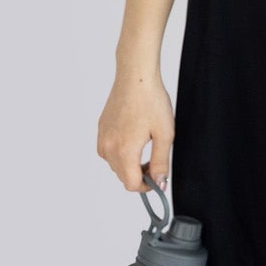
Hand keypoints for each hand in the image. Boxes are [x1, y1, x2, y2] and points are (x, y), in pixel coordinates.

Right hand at [97, 70, 174, 193]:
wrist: (136, 78)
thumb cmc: (151, 102)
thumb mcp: (165, 135)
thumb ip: (161, 163)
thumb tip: (159, 183)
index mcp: (124, 151)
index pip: (131, 184)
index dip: (146, 186)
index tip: (157, 179)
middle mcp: (108, 147)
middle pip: (122, 176)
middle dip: (139, 174)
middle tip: (156, 160)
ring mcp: (102, 138)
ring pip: (115, 164)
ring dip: (129, 164)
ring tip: (145, 146)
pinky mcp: (101, 129)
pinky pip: (108, 151)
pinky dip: (120, 152)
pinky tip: (133, 138)